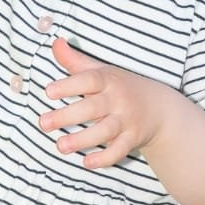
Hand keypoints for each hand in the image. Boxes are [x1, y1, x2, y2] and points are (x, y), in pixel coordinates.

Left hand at [38, 38, 166, 169]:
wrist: (160, 107)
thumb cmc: (121, 87)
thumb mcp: (102, 71)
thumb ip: (76, 61)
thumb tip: (55, 42)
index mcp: (108, 80)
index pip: (89, 80)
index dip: (69, 85)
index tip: (48, 92)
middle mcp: (118, 100)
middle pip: (92, 108)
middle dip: (67, 116)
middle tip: (43, 123)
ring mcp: (126, 121)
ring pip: (104, 131)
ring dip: (82, 140)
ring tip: (60, 146)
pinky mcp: (132, 139)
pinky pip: (119, 151)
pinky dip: (105, 158)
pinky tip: (87, 162)